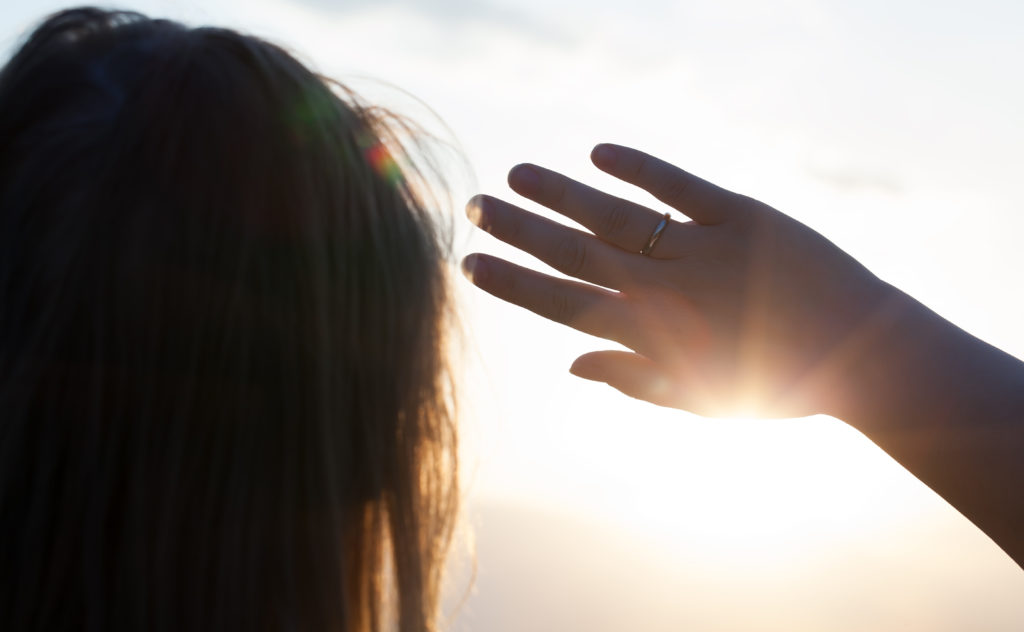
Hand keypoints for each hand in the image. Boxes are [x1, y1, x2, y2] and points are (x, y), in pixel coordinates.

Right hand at [463, 144, 892, 417]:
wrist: (866, 354)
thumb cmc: (779, 386)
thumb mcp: (701, 399)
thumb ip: (633, 380)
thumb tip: (570, 365)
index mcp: (655, 337)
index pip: (564, 304)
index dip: (512, 283)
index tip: (469, 263)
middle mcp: (668, 290)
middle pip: (576, 253)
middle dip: (518, 230)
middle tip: (473, 205)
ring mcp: (703, 248)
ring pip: (615, 216)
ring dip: (560, 193)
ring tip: (517, 174)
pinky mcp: (743, 216)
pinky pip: (681, 187)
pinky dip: (639, 169)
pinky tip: (597, 152)